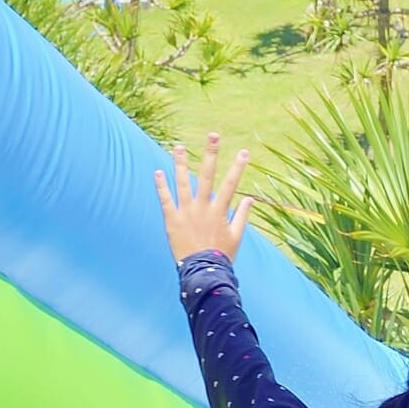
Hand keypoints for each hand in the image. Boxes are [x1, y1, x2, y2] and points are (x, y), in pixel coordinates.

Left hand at [156, 134, 252, 263]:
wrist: (203, 272)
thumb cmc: (221, 256)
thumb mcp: (236, 236)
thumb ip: (243, 216)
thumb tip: (250, 199)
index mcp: (220, 211)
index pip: (231, 184)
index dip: (239, 167)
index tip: (245, 151)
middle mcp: (203, 208)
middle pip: (208, 176)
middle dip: (212, 154)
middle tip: (213, 136)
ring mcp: (187, 212)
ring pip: (184, 183)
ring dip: (182, 164)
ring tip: (179, 147)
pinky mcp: (172, 220)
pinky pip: (166, 200)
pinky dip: (161, 186)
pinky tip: (158, 172)